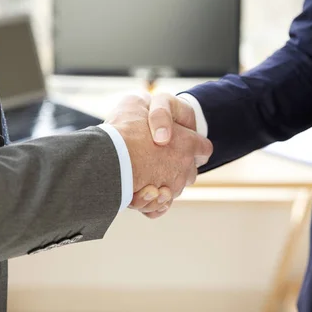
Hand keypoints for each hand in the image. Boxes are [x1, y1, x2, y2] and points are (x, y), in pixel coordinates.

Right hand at [105, 93, 211, 215]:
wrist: (108, 156)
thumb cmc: (124, 129)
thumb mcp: (134, 103)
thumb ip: (146, 108)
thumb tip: (145, 108)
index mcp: (188, 143)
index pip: (203, 148)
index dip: (193, 145)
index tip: (181, 144)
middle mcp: (184, 167)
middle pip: (190, 171)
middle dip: (177, 167)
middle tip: (156, 160)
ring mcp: (172, 186)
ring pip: (172, 190)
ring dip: (161, 186)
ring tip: (143, 177)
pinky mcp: (157, 202)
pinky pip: (159, 208)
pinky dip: (153, 204)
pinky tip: (142, 193)